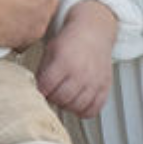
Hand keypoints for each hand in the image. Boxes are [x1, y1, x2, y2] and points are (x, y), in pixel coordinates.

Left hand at [36, 1, 117, 116]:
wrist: (94, 32)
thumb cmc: (71, 41)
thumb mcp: (50, 50)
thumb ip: (43, 71)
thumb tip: (37, 90)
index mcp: (64, 61)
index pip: (46, 87)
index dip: (41, 90)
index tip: (41, 89)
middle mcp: (81, 72)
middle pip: (61, 99)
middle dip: (53, 98)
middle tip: (52, 93)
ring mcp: (94, 81)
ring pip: (76, 107)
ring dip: (67, 105)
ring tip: (64, 97)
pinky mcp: (104, 86)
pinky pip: (93, 109)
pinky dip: (84, 111)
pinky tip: (78, 103)